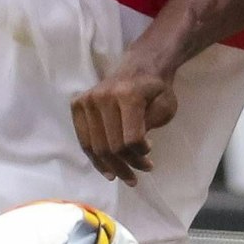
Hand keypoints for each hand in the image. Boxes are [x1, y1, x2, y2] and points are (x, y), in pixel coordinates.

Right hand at [71, 66, 179, 185]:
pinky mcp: (78, 105)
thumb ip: (150, 127)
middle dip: (127, 165)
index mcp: (128, 95)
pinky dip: (95, 158)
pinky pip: (84, 140)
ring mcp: (87, 100)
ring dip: (111, 166)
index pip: (131, 138)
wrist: (140, 66)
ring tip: (126, 177)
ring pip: (96, 147)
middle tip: (139, 175)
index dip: (141, 153)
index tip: (150, 154)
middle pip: (111, 146)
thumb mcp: (165, 107)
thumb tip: (134, 148)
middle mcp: (103, 96)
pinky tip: (107, 169)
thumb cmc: (156, 89)